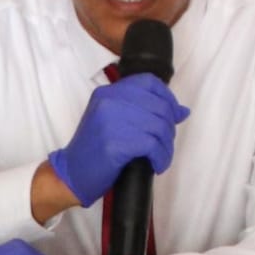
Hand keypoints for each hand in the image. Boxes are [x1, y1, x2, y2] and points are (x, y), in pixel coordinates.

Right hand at [48, 73, 186, 206]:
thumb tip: (182, 111)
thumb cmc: (96, 148)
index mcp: (107, 92)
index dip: (167, 97)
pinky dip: (160, 157)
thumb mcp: (114, 121)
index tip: (173, 115)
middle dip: (169, 128)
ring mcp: (110, 121)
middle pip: (158, 106)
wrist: (72, 173)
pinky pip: (152, 145)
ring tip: (161, 158)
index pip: (148, 82)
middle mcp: (108, 101)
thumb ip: (143, 111)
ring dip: (166, 147)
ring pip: (159, 126)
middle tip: (164, 144)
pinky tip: (156, 165)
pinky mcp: (114, 143)